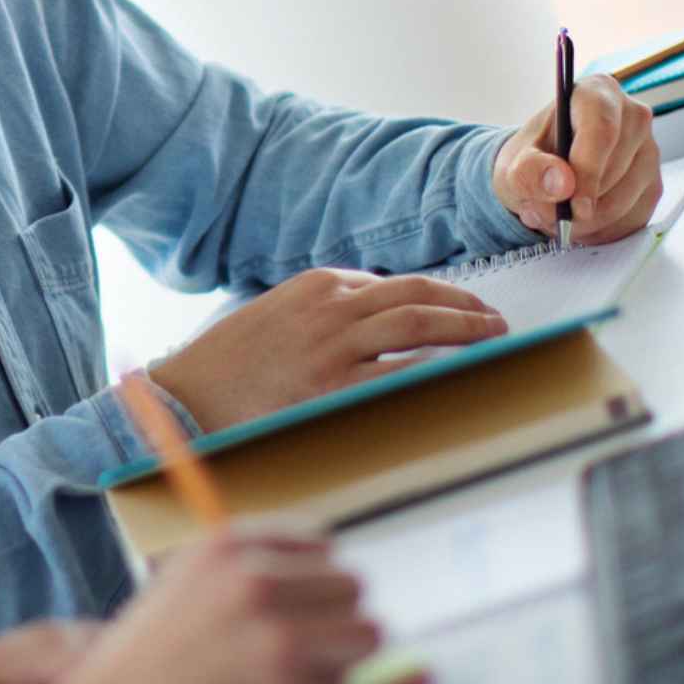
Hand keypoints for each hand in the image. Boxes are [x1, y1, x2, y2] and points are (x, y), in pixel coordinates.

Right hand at [52, 528, 387, 683]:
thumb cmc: (131, 678)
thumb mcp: (178, 594)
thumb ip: (242, 578)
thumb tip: (329, 585)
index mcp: (225, 548)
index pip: (318, 545)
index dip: (309, 586)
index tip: (288, 615)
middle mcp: (256, 581)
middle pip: (352, 586)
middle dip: (328, 624)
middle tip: (281, 664)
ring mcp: (280, 637)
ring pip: (367, 635)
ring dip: (335, 665)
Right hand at [150, 269, 504, 430]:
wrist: (188, 399)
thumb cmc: (228, 364)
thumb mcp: (276, 314)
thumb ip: (324, 310)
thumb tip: (379, 318)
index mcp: (318, 285)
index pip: (395, 284)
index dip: (439, 296)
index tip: (462, 310)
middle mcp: (331, 308)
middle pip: (418, 297)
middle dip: (466, 307)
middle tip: (495, 321)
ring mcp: (334, 347)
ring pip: (420, 326)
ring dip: (466, 330)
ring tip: (492, 340)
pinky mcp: (333, 387)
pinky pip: (402, 372)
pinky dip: (439, 368)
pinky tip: (462, 374)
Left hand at [493, 72, 661, 244]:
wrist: (542, 176)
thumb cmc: (532, 161)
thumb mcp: (514, 165)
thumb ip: (530, 171)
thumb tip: (562, 184)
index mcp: (596, 94)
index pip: (601, 131)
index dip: (588, 172)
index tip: (572, 206)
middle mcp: (632, 117)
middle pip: (615, 169)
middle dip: (579, 204)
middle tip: (545, 214)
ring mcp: (649, 152)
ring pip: (626, 200)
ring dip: (588, 222)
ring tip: (557, 215)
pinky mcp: (653, 185)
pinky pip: (633, 219)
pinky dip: (602, 231)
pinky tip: (580, 221)